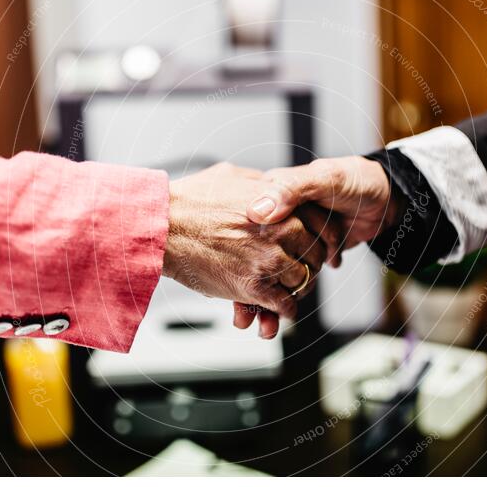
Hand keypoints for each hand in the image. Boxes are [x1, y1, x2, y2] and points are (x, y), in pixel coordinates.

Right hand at [162, 163, 338, 336]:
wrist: (164, 225)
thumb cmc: (191, 200)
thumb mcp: (233, 176)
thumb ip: (259, 184)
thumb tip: (269, 187)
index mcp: (281, 203)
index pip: (321, 224)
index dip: (322, 238)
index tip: (320, 246)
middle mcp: (281, 231)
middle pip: (315, 255)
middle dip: (309, 265)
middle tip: (302, 270)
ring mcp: (270, 260)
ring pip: (301, 282)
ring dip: (295, 289)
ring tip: (288, 290)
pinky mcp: (254, 286)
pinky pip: (283, 305)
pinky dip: (284, 311)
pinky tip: (280, 310)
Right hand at [232, 156, 399, 333]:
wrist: (385, 198)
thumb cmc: (355, 181)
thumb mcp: (323, 178)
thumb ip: (291, 190)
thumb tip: (259, 210)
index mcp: (272, 198)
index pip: (245, 233)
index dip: (238, 260)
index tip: (234, 285)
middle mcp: (276, 221)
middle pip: (256, 262)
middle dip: (251, 294)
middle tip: (247, 318)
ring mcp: (289, 241)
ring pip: (270, 276)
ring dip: (267, 304)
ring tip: (265, 326)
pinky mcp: (304, 255)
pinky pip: (288, 282)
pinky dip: (286, 302)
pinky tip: (284, 314)